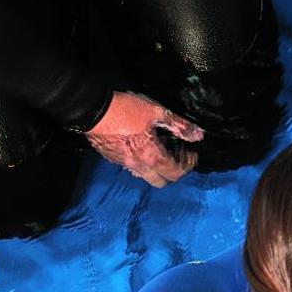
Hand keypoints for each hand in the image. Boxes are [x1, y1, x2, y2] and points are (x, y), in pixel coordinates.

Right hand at [85, 91, 204, 187]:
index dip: (188, 165)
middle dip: (173, 172)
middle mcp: (137, 166)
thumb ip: (179, 125)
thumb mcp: (157, 113)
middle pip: (160, 182)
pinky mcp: (111, 158)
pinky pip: (130, 167)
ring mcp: (122, 164)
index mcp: (151, 157)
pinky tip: (141, 145)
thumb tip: (198, 135)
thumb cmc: (127, 110)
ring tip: (161, 148)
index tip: (192, 154)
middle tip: (178, 155)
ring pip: (144, 176)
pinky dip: (141, 162)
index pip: (175, 173)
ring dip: (156, 168)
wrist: (93, 110)